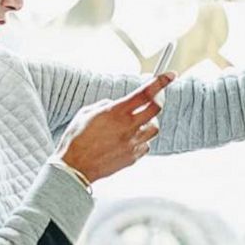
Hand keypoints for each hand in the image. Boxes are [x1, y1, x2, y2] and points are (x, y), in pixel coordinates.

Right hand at [57, 74, 172, 183]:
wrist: (75, 168)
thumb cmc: (76, 140)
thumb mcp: (87, 113)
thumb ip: (106, 105)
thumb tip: (115, 104)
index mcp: (116, 112)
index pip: (145, 93)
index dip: (160, 82)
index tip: (170, 76)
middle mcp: (128, 127)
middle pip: (156, 109)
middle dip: (158, 100)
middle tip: (155, 98)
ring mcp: (132, 144)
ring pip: (154, 128)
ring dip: (149, 121)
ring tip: (138, 121)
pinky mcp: (132, 157)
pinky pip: (146, 145)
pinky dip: (142, 139)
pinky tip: (130, 138)